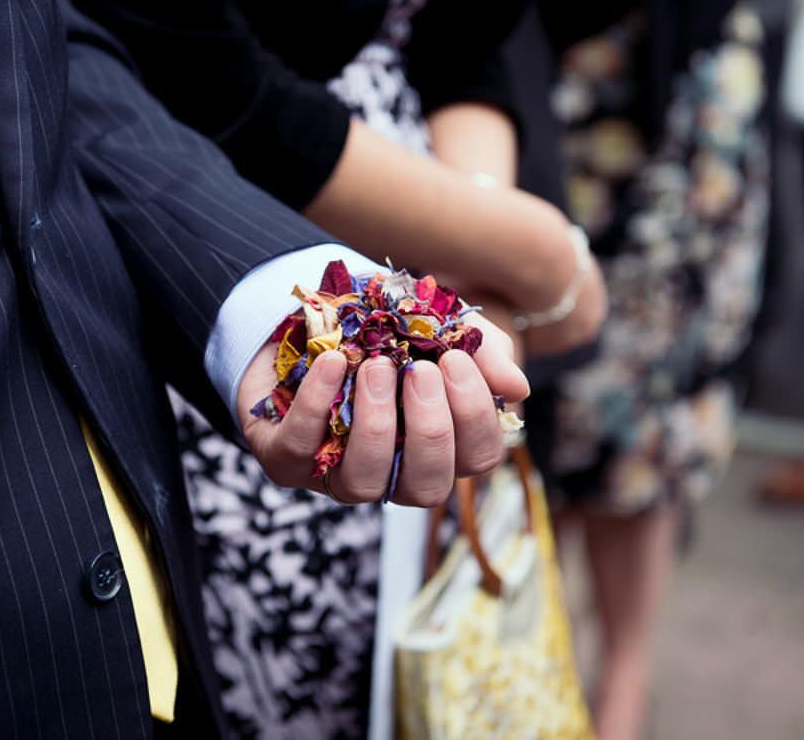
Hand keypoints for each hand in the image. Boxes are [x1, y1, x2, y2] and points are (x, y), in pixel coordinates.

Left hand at [236, 313, 526, 507]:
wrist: (310, 317)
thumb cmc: (386, 332)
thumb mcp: (440, 327)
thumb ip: (482, 353)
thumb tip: (518, 389)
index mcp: (438, 446)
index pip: (476, 458)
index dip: (474, 417)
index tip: (455, 361)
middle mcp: (391, 472)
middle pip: (427, 487)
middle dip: (429, 430)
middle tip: (421, 372)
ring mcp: (336, 473)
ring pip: (363, 483)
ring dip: (376, 425)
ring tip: (376, 368)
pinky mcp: (285, 459)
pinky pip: (299, 450)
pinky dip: (316, 405)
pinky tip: (333, 363)